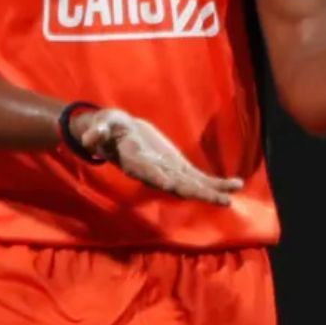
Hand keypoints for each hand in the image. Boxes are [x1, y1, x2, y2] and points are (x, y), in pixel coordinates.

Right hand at [71, 108, 245, 205]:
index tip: (172, 185)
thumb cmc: (109, 127)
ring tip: (231, 194)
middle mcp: (155, 173)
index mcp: (136, 163)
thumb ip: (98, 130)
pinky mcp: (178, 167)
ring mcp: (169, 172)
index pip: (148, 172)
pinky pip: (198, 178)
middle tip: (220, 200)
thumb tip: (90, 138)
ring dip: (212, 191)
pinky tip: (235, 185)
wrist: (118, 134)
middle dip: (198, 192)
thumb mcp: (102, 124)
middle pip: (177, 185)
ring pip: (192, 185)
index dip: (160, 178)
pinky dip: (216, 182)